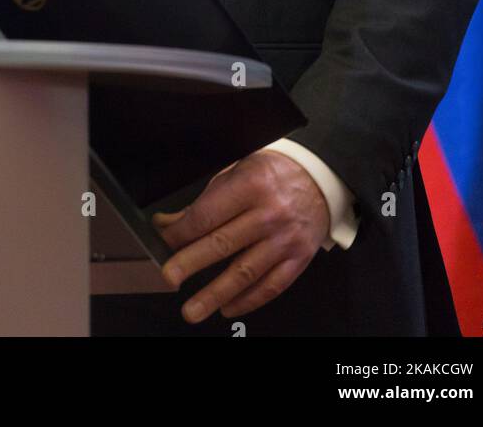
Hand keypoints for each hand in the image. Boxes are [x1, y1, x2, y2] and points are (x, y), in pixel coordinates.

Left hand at [151, 149, 330, 323]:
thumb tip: (169, 223)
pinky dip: (248, 301)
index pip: (208, 214)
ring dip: (215, 294)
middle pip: (223, 243)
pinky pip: (271, 286)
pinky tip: (227, 308)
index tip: (163, 244)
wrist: (320, 178)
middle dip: (191, 263)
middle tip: (169, 278)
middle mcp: (269, 213)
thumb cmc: (273, 174)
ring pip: (245, 272)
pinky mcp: (298, 258)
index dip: (181, 232)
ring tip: (192, 309)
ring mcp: (285, 239)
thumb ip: (206, 200)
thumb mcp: (238, 172)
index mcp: (251, 185)